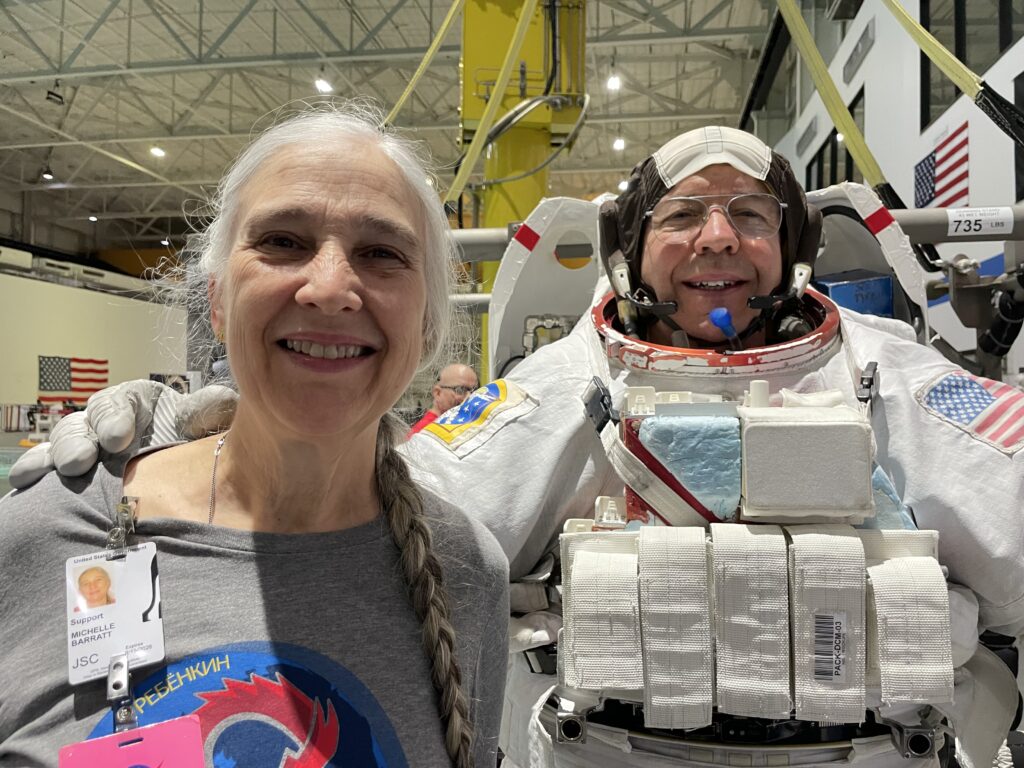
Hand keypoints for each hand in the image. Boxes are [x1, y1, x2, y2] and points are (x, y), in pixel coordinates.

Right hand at [8, 380, 236, 488]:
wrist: (194, 479)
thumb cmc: (197, 440)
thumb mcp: (208, 421)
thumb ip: (208, 410)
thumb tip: (209, 406)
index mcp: (136, 403)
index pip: (119, 401)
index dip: (115, 416)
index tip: (118, 437)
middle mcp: (105, 422)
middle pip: (83, 424)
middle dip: (79, 442)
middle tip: (81, 462)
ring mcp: (87, 449)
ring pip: (61, 447)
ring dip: (55, 459)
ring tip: (57, 475)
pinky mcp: (74, 476)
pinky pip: (46, 471)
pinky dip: (34, 475)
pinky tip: (24, 484)